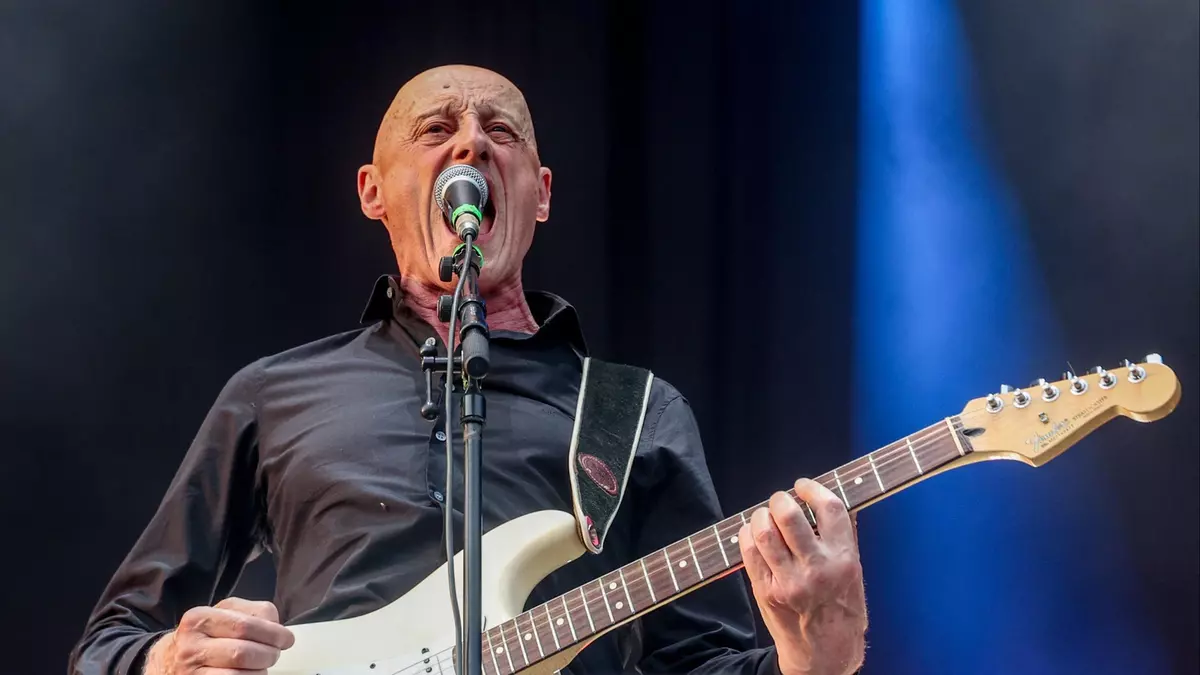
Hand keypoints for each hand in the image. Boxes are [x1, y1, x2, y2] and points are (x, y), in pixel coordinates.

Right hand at [143, 597, 294, 674]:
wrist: (168, 660)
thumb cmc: (205, 634)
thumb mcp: (222, 613)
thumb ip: (252, 612)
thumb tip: (276, 625)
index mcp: (199, 618)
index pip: (245, 625)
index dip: (273, 633)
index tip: (287, 638)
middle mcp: (190, 646)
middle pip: (244, 652)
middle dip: (269, 653)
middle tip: (275, 653)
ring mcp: (190, 672)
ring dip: (261, 670)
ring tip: (262, 664)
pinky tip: (251, 674)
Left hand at [739, 478, 866, 674]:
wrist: (826, 654)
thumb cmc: (842, 610)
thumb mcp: (854, 572)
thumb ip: (842, 538)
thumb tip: (824, 502)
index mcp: (845, 558)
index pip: (829, 508)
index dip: (812, 488)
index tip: (803, 486)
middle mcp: (817, 568)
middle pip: (789, 515)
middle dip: (780, 499)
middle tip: (780, 501)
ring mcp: (789, 581)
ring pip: (764, 531)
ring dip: (760, 516)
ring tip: (765, 517)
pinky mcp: (767, 591)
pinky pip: (749, 552)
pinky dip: (747, 535)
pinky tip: (753, 534)